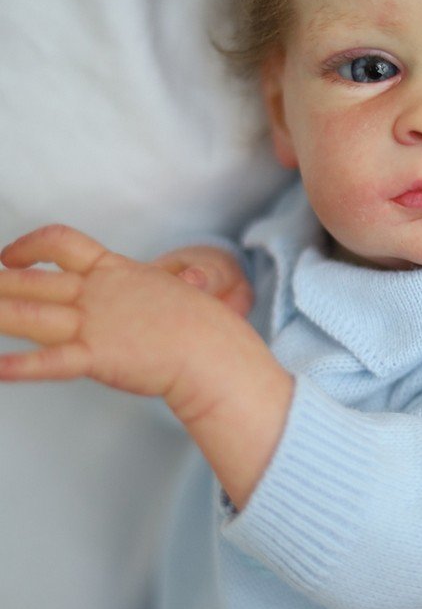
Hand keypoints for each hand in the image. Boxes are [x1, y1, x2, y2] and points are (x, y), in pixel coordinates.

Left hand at [0, 224, 292, 508]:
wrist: (214, 351)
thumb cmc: (201, 324)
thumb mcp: (176, 290)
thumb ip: (165, 283)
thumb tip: (187, 277)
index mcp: (114, 270)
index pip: (60, 243)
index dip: (27, 246)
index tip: (7, 258)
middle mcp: (97, 292)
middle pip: (29, 280)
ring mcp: (94, 324)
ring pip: (28, 316)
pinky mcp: (97, 357)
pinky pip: (50, 362)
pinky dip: (20, 366)